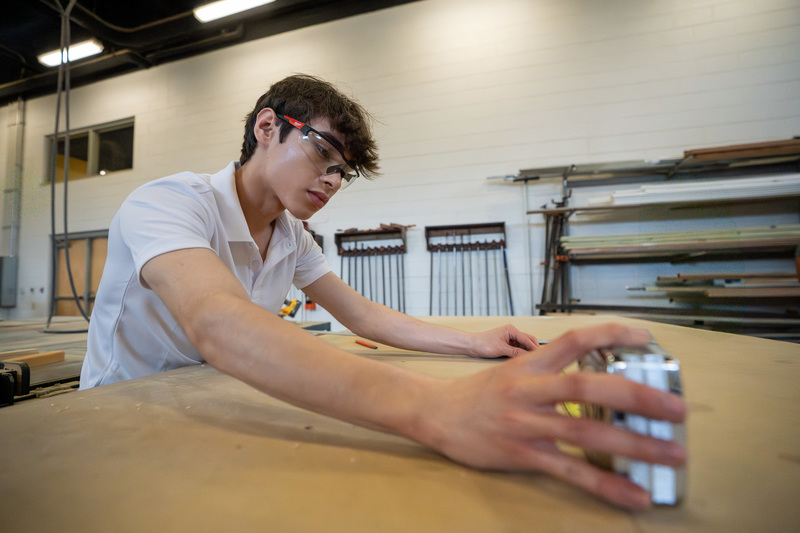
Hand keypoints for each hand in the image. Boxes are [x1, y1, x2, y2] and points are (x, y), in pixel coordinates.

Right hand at [419, 323, 686, 509]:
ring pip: (586, 431)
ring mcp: (525, 424)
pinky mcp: (522, 455)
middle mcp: (529, 389)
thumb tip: (595, 378)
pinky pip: (570, 471)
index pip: (575, 339)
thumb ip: (549, 371)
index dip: (612, 334)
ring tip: (673, 453)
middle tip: (677, 408)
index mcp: (530, 364)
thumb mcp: (511, 370)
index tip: (647, 338)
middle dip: (637, 396)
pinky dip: (606, 484)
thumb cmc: (478, 393)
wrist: (435, 414)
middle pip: (588, 386)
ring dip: (635, 443)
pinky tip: (634, 495)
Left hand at [468, 324, 539, 357]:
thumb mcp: (501, 349)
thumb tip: (527, 356)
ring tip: (534, 360)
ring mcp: (510, 339)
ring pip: (524, 345)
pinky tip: (524, 359)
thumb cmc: (483, 344)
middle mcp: (512, 333)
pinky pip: (518, 349)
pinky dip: (522, 353)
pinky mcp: (507, 344)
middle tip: (540, 358)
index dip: (534, 348)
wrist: (472, 345)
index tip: (541, 356)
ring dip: (528, 351)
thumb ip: (515, 352)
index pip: (527, 339)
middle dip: (534, 348)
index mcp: (511, 330)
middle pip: (528, 341)